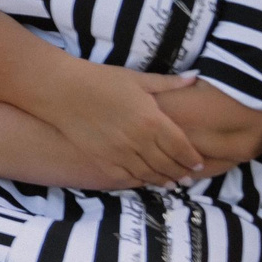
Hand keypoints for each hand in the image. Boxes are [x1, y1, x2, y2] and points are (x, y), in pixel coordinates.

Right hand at [43, 64, 206, 184]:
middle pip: (168, 165)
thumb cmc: (100, 80)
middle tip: (189, 177)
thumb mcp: (137, 79)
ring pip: (149, 175)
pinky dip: (139, 181)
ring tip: (171, 183)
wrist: (62, 91)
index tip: (199, 163)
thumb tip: (194, 79)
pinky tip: (144, 181)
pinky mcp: (103, 161)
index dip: (192, 158)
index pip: (181, 147)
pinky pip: (127, 178)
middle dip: (181, 173)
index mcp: (152, 120)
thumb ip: (167, 83)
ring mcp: (120, 154)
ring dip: (163, 180)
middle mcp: (140, 141)